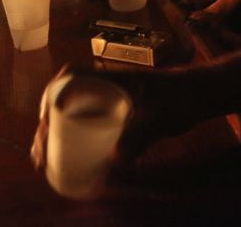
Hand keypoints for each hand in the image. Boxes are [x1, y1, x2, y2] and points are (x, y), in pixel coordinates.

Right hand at [30, 63, 198, 174]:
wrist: (199, 96)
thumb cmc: (180, 97)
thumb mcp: (160, 115)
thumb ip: (141, 134)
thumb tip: (113, 162)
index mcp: (109, 77)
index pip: (70, 76)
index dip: (51, 95)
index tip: (44, 119)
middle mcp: (103, 88)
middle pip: (63, 101)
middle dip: (45, 127)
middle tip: (40, 155)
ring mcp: (108, 103)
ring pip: (71, 117)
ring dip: (53, 137)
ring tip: (43, 163)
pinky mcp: (115, 119)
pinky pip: (85, 128)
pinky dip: (72, 144)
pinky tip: (66, 164)